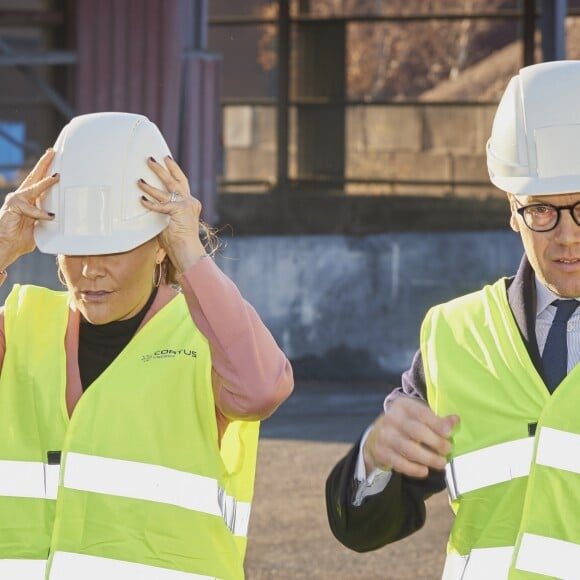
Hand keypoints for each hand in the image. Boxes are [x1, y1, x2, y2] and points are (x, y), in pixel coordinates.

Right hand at [0, 149, 57, 268]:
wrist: (5, 247)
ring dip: (46, 181)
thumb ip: (48, 221)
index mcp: (29, 200)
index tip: (56, 160)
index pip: (40, 183)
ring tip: (57, 176)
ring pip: (34, 187)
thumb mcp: (40, 228)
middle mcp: (22, 197)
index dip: (47, 172)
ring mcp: (17, 200)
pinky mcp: (13, 206)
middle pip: (35, 176)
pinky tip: (51, 216)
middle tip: (53, 152)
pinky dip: (41, 212)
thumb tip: (62, 219)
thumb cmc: (20, 240)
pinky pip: (31, 208)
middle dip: (44, 163)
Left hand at [138, 156, 206, 275]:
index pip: (182, 182)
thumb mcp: (171, 220)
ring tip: (139, 178)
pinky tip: (141, 199)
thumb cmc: (178, 240)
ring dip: (151, 183)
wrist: (187, 250)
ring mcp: (186, 205)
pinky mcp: (179, 211)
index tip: (167, 159)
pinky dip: (150, 202)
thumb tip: (148, 202)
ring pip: (166, 189)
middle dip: (162, 168)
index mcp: (190, 203)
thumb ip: (164, 210)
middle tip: (150, 159)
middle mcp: (190, 202)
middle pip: (175, 180)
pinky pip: (161, 205)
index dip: (174, 170)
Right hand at [363, 396, 458, 478]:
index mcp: (403, 406)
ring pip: (409, 449)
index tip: (449, 433)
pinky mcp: (381, 452)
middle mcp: (391, 418)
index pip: (422, 414)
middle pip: (416, 431)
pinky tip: (425, 471)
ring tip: (441, 463)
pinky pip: (400, 463)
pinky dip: (414, 469)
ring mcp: (385, 436)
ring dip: (428, 458)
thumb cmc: (405, 424)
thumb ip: (437, 420)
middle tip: (447, 450)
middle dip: (435, 442)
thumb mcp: (418, 417)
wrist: (377, 436)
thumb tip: (455, 420)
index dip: (437, 424)